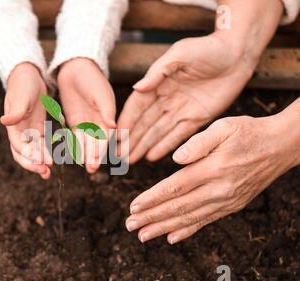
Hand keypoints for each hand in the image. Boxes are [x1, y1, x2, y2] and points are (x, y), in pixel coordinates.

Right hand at [0, 62, 51, 178]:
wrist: (29, 75)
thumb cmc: (23, 84)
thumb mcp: (21, 96)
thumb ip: (16, 111)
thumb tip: (3, 122)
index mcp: (13, 126)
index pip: (19, 146)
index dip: (29, 156)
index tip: (41, 162)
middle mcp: (19, 132)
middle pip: (23, 154)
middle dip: (33, 164)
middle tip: (45, 172)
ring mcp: (28, 131)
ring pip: (33, 152)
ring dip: (39, 162)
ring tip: (49, 172)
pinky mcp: (37, 129)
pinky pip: (41, 145)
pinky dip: (46, 153)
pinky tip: (55, 160)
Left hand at [57, 58, 115, 172]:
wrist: (76, 68)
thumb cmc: (92, 78)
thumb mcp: (101, 93)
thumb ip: (106, 110)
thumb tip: (114, 126)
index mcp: (109, 115)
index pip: (107, 135)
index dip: (103, 147)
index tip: (99, 158)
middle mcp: (100, 122)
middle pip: (97, 142)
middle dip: (95, 155)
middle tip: (92, 169)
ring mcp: (87, 123)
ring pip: (87, 142)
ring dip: (87, 154)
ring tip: (86, 167)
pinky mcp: (75, 122)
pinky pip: (76, 137)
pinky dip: (76, 147)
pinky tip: (76, 157)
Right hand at [117, 33, 257, 163]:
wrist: (237, 54)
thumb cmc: (206, 48)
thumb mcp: (179, 54)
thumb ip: (157, 72)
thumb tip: (136, 89)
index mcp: (158, 83)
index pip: (137, 107)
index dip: (126, 122)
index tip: (115, 137)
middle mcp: (166, 99)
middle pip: (144, 124)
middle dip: (131, 140)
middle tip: (119, 156)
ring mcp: (181, 110)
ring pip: (158, 132)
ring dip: (144, 146)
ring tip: (130, 160)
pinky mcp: (198, 118)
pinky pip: (178, 135)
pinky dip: (164, 146)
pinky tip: (151, 156)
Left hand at [125, 111, 299, 243]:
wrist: (280, 146)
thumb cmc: (248, 132)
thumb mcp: (224, 127)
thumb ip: (198, 143)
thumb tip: (176, 159)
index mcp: (213, 168)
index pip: (175, 188)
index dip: (152, 198)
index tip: (133, 206)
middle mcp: (219, 189)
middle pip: (178, 207)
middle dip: (151, 217)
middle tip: (129, 225)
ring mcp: (226, 201)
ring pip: (189, 218)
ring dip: (164, 228)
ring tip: (143, 235)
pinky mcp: (232, 206)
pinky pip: (206, 221)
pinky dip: (187, 230)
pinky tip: (171, 238)